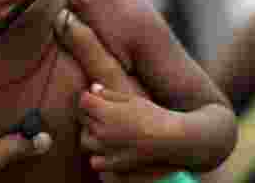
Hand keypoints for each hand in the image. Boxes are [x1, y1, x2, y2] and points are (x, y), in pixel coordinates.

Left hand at [54, 10, 182, 181]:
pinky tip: (115, 146)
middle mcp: (101, 131)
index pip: (83, 100)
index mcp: (104, 111)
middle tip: (109, 113)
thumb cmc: (154, 115)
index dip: (90, 98)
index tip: (99, 98)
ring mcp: (105, 150)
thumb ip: (109, 92)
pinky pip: (95, 159)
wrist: (172, 141)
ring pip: (85, 140)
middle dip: (91, 115)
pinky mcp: (110, 166)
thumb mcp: (132, 97)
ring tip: (112, 129)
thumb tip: (92, 88)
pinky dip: (101, 154)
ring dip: (93, 134)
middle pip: (82, 119)